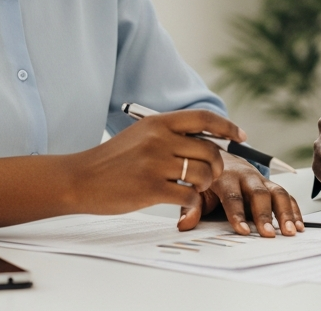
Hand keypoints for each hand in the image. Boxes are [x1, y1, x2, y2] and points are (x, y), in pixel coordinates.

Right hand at [65, 109, 242, 214]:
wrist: (80, 179)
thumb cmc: (112, 160)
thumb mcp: (140, 135)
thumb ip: (169, 135)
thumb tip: (206, 141)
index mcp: (158, 123)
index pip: (203, 118)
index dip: (227, 126)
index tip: (240, 135)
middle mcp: (159, 140)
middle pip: (209, 151)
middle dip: (217, 166)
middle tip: (210, 175)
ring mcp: (155, 164)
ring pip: (202, 174)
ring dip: (204, 185)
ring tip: (194, 188)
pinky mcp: (150, 189)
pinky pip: (189, 196)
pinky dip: (192, 201)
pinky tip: (183, 202)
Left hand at [177, 155, 304, 236]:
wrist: (220, 155)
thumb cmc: (208, 176)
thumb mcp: (196, 189)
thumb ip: (191, 206)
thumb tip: (184, 224)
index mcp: (225, 176)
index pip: (232, 196)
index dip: (237, 214)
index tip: (242, 231)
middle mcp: (246, 176)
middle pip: (259, 193)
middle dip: (265, 215)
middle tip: (269, 234)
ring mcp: (261, 180)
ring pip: (277, 192)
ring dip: (285, 212)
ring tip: (290, 231)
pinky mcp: (271, 185)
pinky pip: (286, 195)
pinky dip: (294, 210)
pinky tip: (298, 225)